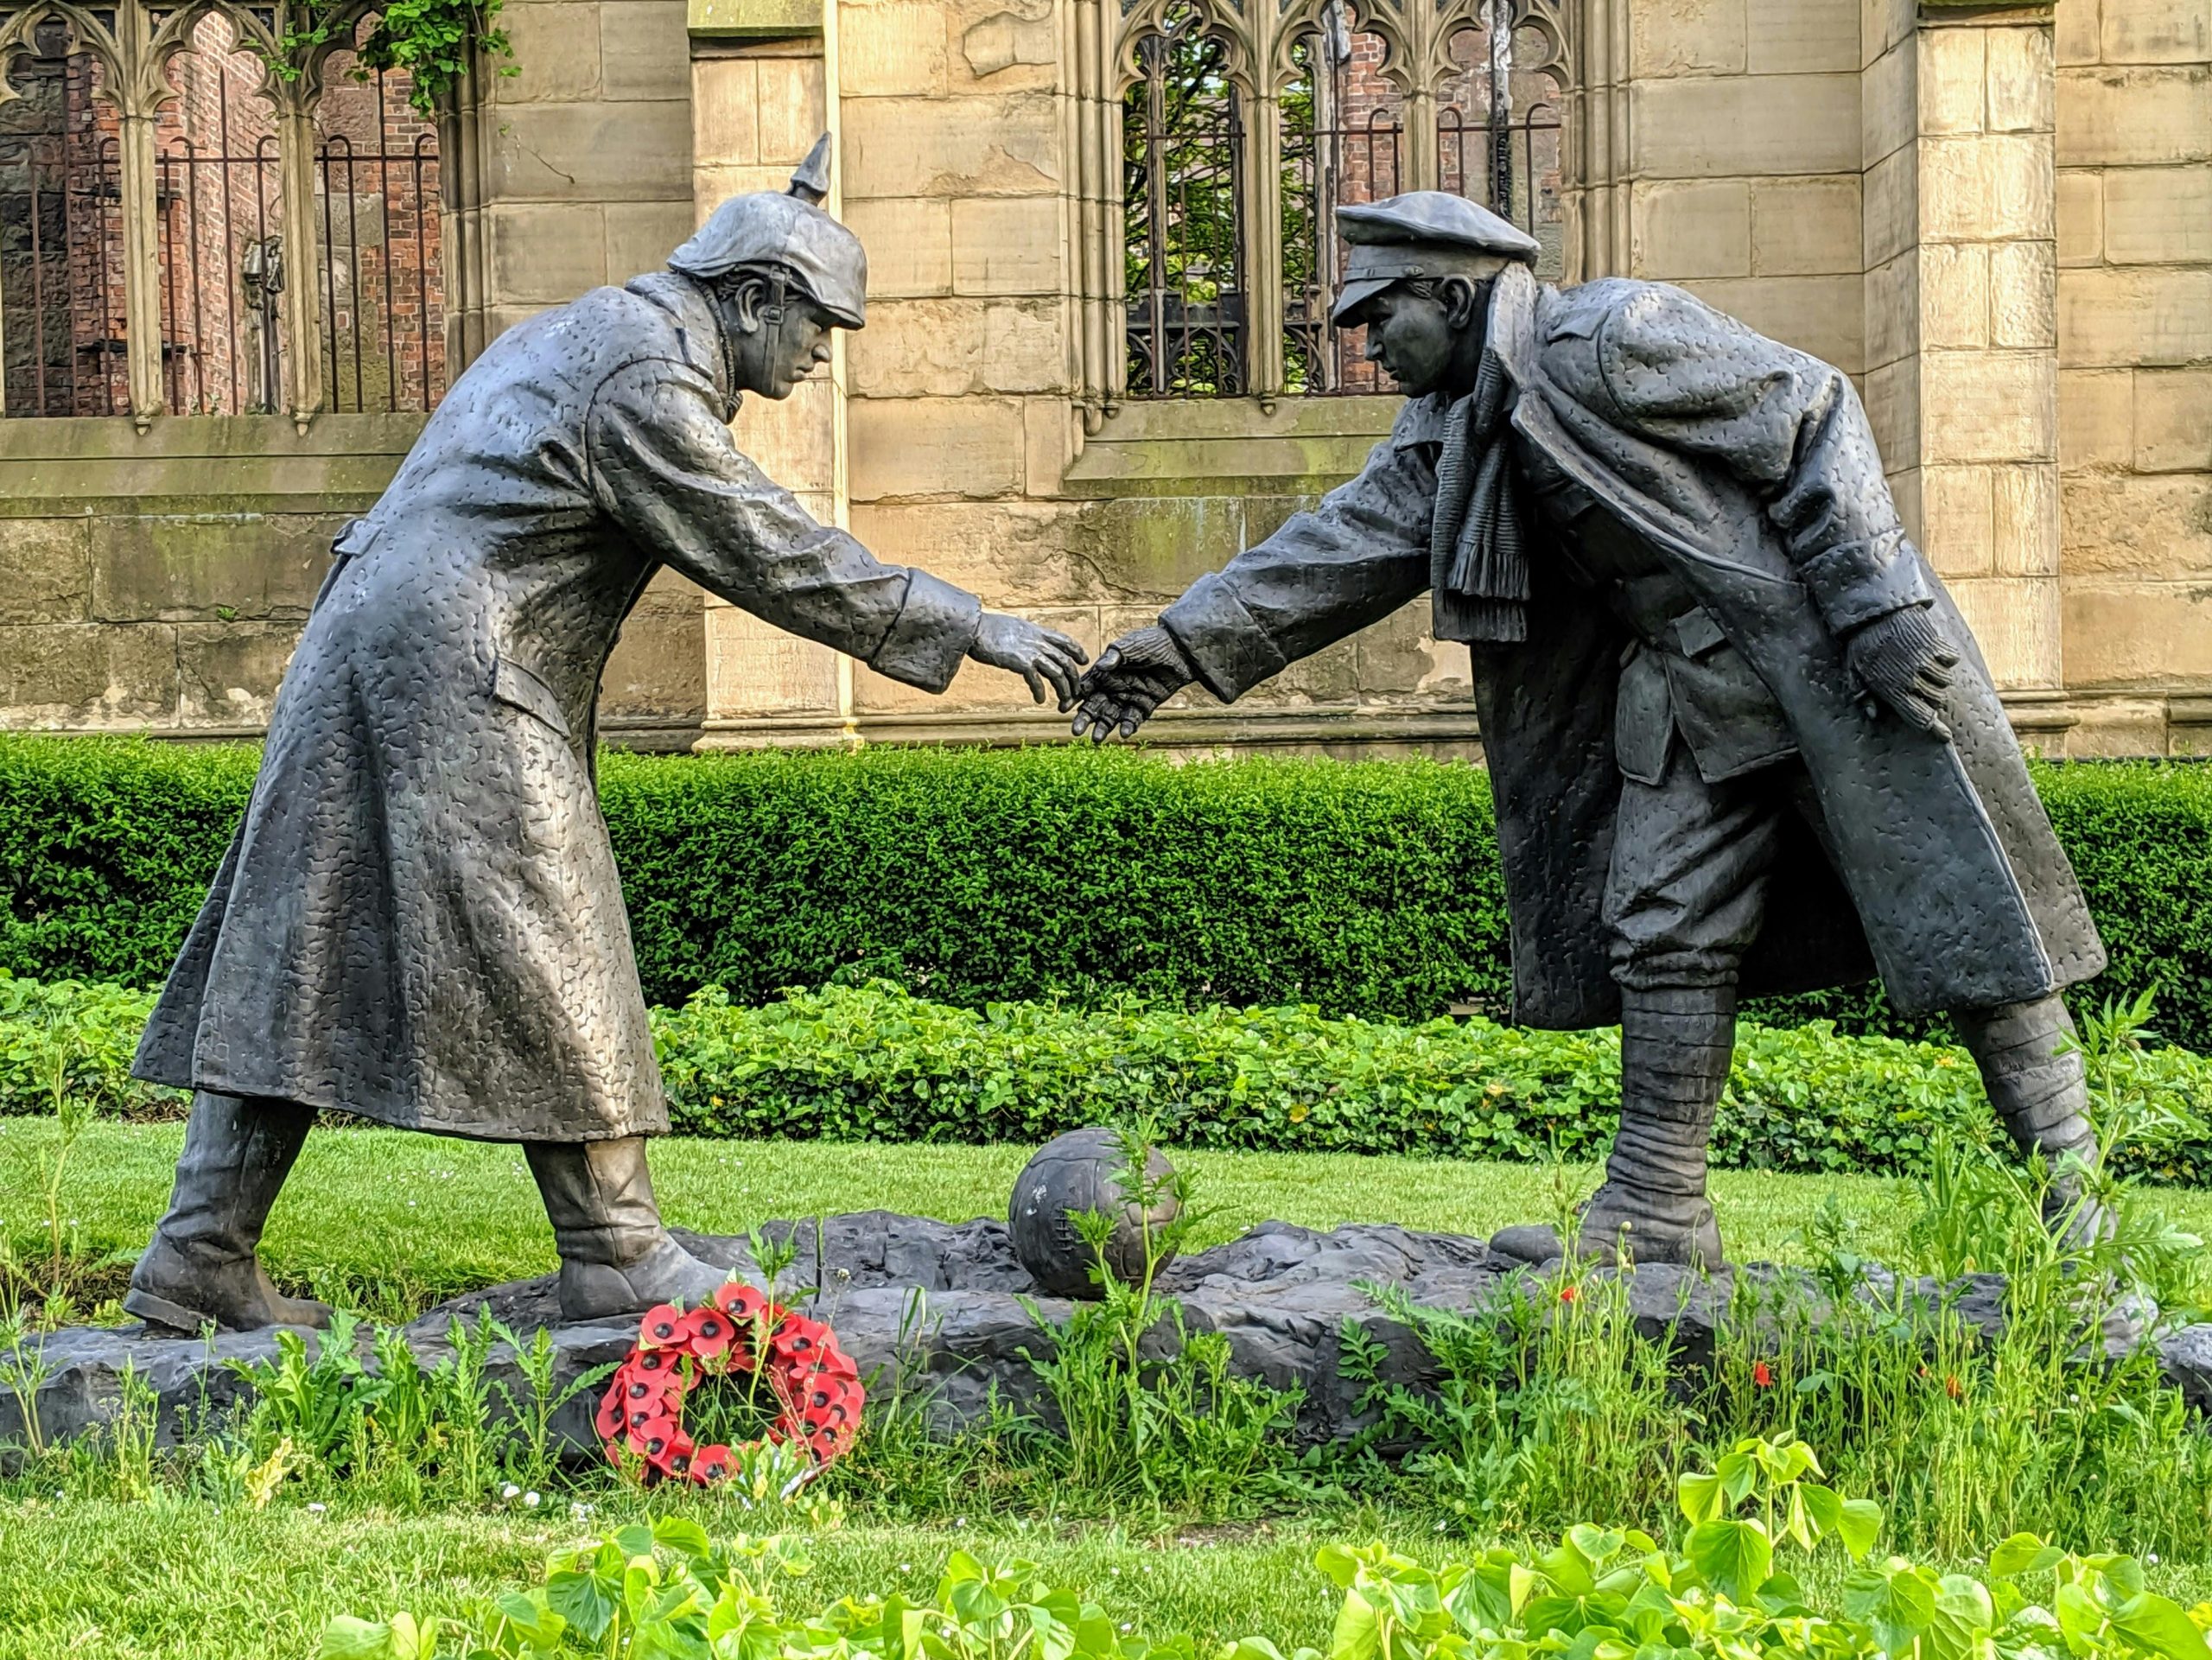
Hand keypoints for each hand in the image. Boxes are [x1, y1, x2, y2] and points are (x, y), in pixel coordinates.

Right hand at [968, 612, 1088, 706]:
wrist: (975, 629)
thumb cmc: (988, 629)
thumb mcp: (1014, 627)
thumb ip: (1025, 635)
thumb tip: (1027, 639)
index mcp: (1037, 631)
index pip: (1065, 640)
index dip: (1077, 651)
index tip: (1084, 661)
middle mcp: (1038, 641)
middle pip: (1066, 661)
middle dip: (1074, 678)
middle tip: (1076, 692)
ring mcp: (1031, 651)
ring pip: (1057, 673)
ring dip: (1063, 690)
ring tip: (1064, 702)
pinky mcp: (1021, 662)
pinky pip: (1037, 681)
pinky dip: (1040, 692)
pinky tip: (1039, 700)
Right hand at [1069, 625, 1195, 741]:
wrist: (1179, 651)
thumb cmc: (1151, 643)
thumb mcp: (1130, 646)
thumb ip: (1115, 656)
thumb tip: (1101, 666)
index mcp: (1105, 673)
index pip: (1084, 688)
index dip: (1073, 698)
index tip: (1063, 709)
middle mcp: (1113, 688)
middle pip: (1094, 707)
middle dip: (1085, 719)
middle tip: (1076, 731)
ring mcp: (1128, 698)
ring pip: (1110, 717)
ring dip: (1103, 729)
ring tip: (1097, 739)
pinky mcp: (1144, 706)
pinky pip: (1133, 720)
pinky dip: (1128, 727)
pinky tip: (1124, 732)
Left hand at [1846, 605, 1958, 740]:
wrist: (1874, 610)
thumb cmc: (1862, 642)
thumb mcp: (1854, 670)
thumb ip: (1862, 694)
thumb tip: (1872, 715)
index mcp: (1891, 689)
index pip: (1918, 717)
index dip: (1933, 729)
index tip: (1945, 736)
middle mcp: (1910, 678)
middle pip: (1936, 700)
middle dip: (1933, 698)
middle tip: (1924, 687)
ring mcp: (1924, 661)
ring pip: (1946, 680)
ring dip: (1939, 677)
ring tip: (1925, 666)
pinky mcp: (1935, 643)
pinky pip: (1951, 659)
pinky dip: (1946, 657)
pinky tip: (1934, 651)